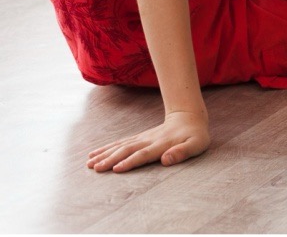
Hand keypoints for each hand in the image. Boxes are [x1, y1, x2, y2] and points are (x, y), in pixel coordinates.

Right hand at [87, 109, 209, 171]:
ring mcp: (142, 138)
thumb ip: (182, 152)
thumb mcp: (196, 145)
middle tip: (95, 168)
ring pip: (121, 146)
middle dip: (111, 159)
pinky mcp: (139, 138)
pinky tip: (95, 154)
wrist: (189, 117)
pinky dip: (107, 148)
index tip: (116, 169)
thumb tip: (166, 160)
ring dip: (105, 154)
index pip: (143, 154)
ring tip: (89, 163)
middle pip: (127, 150)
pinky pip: (121, 143)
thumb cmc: (195, 136)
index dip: (130, 162)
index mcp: (162, 144)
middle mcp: (149, 140)